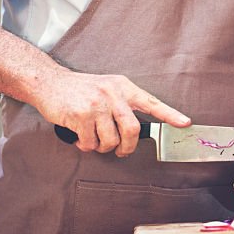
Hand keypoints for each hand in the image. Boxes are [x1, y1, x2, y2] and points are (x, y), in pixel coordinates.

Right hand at [32, 72, 190, 155]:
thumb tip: (137, 130)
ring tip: (94, 139)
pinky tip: (80, 137)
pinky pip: (91, 143)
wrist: (48, 82)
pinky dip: (86, 146)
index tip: (185, 123)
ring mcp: (96, 104)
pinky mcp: (80, 115)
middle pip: (133, 130)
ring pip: (111, 140)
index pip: (151, 102)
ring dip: (103, 147)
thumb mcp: (107, 86)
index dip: (170, 114)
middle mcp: (112, 94)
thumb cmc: (80, 89)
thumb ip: (123, 103)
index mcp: (123, 87)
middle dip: (128, 147)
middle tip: (121, 151)